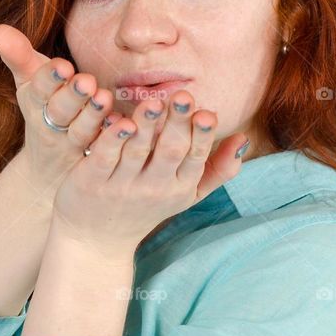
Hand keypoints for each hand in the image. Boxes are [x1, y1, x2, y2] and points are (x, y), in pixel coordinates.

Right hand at [0, 24, 123, 192]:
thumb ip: (17, 55)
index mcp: (34, 101)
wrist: (46, 171)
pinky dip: (114, 137)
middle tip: (87, 82)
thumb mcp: (28, 82)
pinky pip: (103, 150)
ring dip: (94, 114)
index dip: (50, 78)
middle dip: (72, 95)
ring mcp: (71, 144)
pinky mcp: (91, 160)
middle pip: (59, 110)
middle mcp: (50, 124)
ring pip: (82, 131)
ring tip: (105, 98)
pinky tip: (126, 125)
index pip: (38, 88)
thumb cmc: (42, 110)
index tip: (63, 66)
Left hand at [50, 89, 248, 253]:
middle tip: (183, 95)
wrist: (98, 240)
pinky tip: (120, 121)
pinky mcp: (92, 182)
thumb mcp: (186, 194)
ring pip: (138, 152)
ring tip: (154, 102)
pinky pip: (105, 157)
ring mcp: (122, 186)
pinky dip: (114, 139)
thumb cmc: (147, 208)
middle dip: (178, 124)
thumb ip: (218, 169)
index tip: (207, 113)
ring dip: (148, 126)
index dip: (202, 136)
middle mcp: (154, 188)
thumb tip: (244, 138)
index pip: (196, 157)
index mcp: (180, 187)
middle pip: (170, 151)